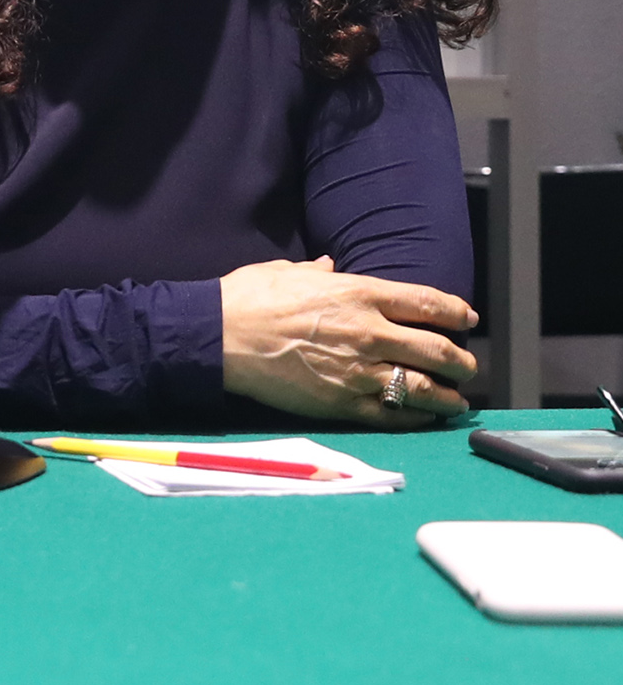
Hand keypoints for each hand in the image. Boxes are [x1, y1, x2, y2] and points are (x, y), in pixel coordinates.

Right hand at [219, 256, 477, 427]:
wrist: (218, 336)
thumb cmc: (247, 299)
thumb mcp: (286, 271)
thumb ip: (317, 271)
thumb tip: (329, 266)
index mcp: (360, 293)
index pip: (429, 303)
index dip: (456, 313)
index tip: (466, 319)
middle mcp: (370, 332)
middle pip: (439, 350)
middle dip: (461, 361)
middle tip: (466, 366)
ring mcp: (358, 371)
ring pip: (424, 388)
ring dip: (448, 396)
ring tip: (456, 401)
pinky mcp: (342, 402)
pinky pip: (394, 415)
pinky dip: (416, 417)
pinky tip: (424, 417)